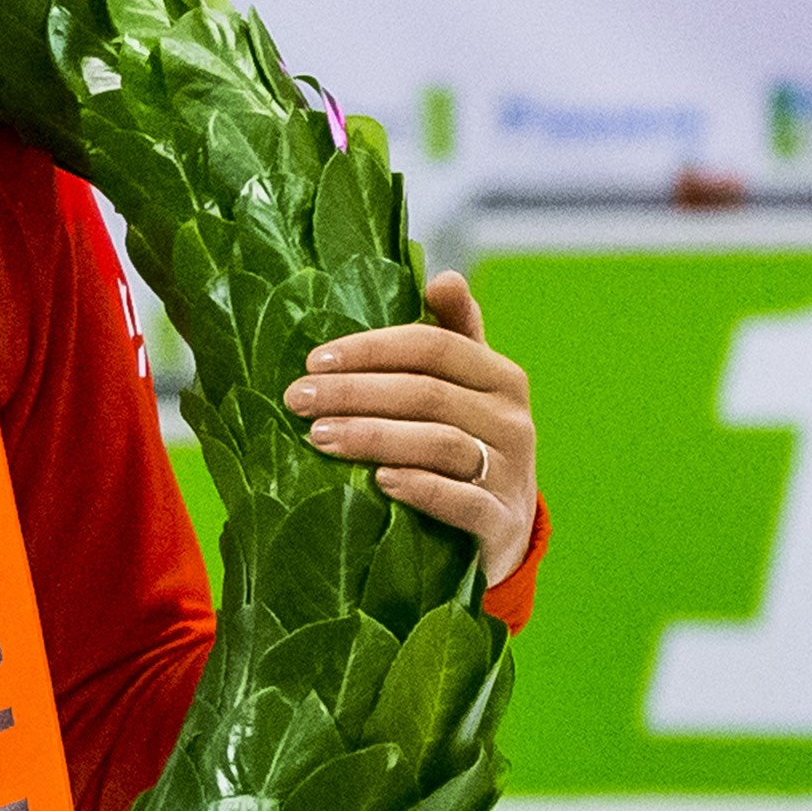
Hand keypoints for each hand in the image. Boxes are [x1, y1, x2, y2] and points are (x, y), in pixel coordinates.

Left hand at [284, 271, 538, 586]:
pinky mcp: (501, 522)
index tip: (314, 360)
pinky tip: (379, 481)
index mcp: (500, 377)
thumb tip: (442, 277)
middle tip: (298, 399)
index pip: (434, 346)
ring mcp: (511, 473)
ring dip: (374, 437)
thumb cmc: (466, 447)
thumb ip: (451, 336)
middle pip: (428, 394)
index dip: (372, 349)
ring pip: (440, 444)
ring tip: (319, 437)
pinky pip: (462, 501)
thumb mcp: (464, 391)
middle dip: (356, 393)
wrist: (501, 533)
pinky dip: (420, 489)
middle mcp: (513, 419)